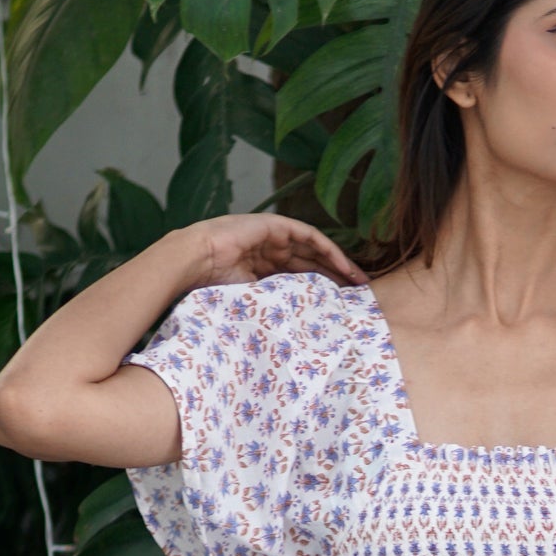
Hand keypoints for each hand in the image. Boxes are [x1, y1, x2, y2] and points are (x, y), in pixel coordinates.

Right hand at [185, 213, 367, 289]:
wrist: (195, 262)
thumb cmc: (212, 285)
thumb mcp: (251, 299)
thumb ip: (272, 304)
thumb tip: (293, 330)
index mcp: (263, 268)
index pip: (300, 278)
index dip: (322, 290)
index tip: (342, 306)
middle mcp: (271, 250)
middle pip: (312, 264)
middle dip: (337, 278)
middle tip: (360, 295)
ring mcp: (274, 236)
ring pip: (314, 249)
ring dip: (338, 263)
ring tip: (358, 280)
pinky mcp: (275, 225)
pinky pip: (309, 236)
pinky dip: (327, 248)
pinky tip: (343, 263)